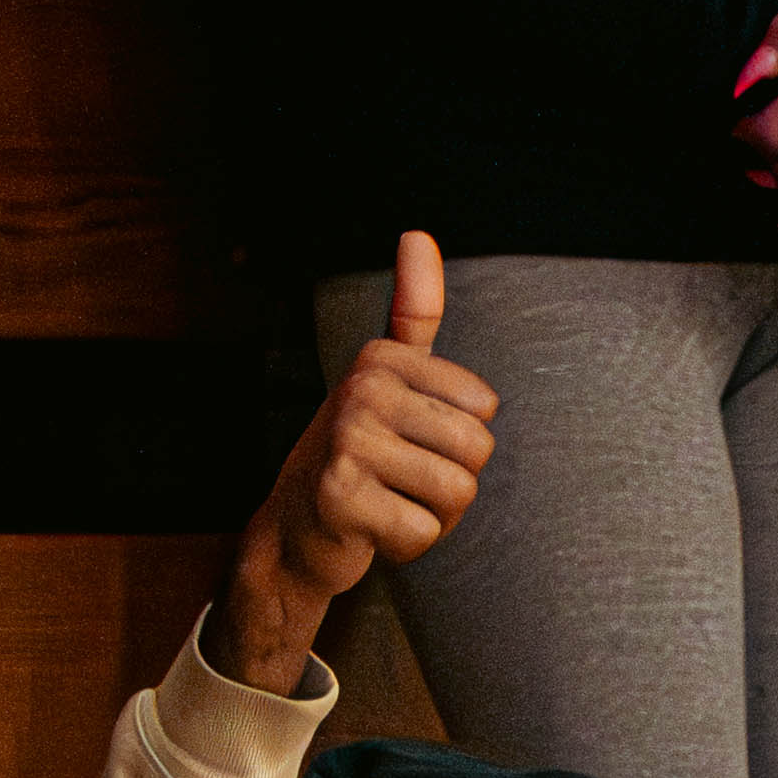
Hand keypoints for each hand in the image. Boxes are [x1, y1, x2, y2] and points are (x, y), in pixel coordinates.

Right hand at [219, 234, 501, 696]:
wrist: (293, 531)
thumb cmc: (356, 453)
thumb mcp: (385, 378)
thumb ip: (412, 312)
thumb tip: (417, 233)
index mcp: (381, 359)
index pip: (484, 408)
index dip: (461, 439)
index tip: (412, 442)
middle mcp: (361, 389)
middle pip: (476, 449)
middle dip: (453, 483)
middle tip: (404, 483)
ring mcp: (347, 441)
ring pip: (457, 492)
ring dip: (434, 515)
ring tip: (391, 505)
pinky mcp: (341, 498)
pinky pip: (425, 531)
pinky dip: (409, 544)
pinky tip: (374, 532)